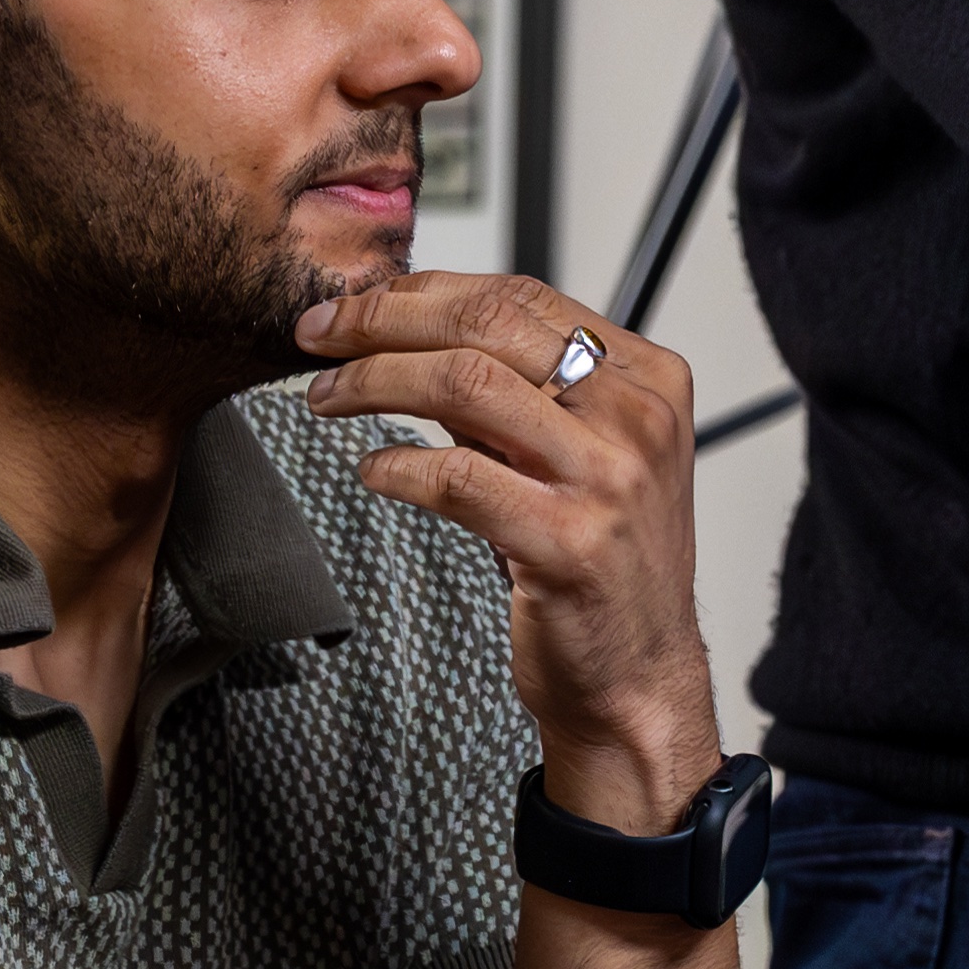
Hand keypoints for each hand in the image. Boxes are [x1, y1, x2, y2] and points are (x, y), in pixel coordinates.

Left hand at [298, 275, 718, 824]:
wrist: (637, 678)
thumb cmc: (603, 566)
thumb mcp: (583, 456)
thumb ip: (518, 394)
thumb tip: (411, 332)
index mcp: (648, 380)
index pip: (523, 296)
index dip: (425, 290)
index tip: (360, 305)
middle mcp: (637, 418)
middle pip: (488, 324)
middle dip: (383, 319)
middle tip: (319, 335)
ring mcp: (608, 480)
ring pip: (465, 384)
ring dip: (373, 381)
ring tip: (326, 396)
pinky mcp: (567, 544)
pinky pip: (455, 478)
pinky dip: (395, 466)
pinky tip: (371, 471)